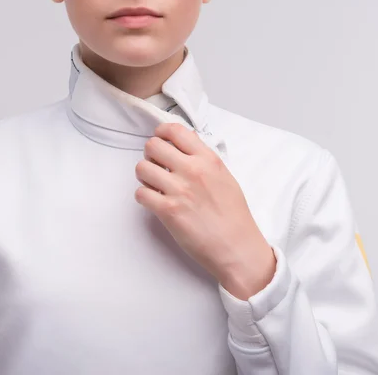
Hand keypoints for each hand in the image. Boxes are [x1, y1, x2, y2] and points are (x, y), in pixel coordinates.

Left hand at [134, 123, 275, 299]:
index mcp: (208, 159)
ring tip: (155, 186)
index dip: (161, 133)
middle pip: (152, 146)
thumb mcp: (224, 177)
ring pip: (141, 168)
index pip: (175, 130)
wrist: (237, 247)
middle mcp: (193, 170)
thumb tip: (186, 143)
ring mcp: (179, 190)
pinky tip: (155, 202)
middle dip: (150, 156)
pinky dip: (144, 197)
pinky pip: (140, 194)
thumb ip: (203, 159)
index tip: (160, 141)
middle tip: (157, 167)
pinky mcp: (168, 210)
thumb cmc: (233, 215)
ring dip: (144, 177)